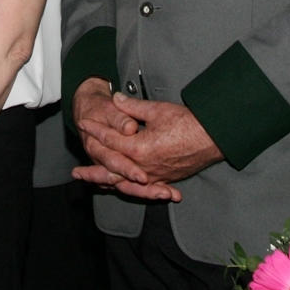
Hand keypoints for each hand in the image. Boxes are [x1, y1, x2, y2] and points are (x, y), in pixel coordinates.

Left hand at [76, 92, 222, 197]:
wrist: (213, 138)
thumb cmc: (188, 123)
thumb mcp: (158, 110)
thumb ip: (133, 107)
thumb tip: (117, 99)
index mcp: (139, 148)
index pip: (111, 139)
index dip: (96, 130)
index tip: (84, 124)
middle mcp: (144, 167)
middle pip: (111, 170)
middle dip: (92, 170)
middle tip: (75, 173)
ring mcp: (154, 176)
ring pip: (124, 184)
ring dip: (106, 184)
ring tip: (92, 186)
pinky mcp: (164, 180)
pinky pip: (140, 190)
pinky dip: (127, 190)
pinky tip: (120, 189)